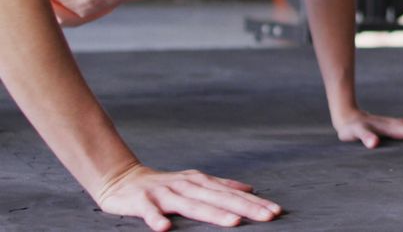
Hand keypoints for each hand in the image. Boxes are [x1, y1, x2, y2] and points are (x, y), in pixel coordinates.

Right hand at [95, 164, 280, 230]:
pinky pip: (150, 212)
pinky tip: (166, 229)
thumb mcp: (196, 182)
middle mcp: (187, 186)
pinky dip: (157, 220)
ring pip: (192, 205)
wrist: (123, 179)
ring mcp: (165, 193)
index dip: (255, 203)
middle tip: (268, 216)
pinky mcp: (142, 202)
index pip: (232, 194)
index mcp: (201, 182)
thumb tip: (250, 189)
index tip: (275, 212)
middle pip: (219, 199)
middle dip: (245, 208)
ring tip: (233, 223)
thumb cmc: (165, 185)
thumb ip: (222, 186)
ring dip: (212, 214)